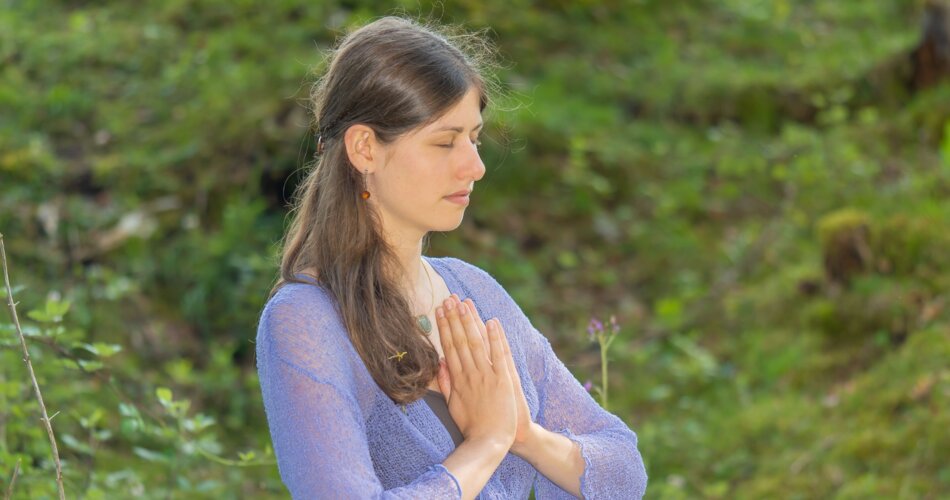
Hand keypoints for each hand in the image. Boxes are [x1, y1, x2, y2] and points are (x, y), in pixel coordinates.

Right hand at [435, 295, 516, 446]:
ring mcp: (486, 376)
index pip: (449, 347)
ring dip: (470, 322)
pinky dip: (495, 338)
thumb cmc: (473, 426)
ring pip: (476, 343)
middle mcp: (470, 374)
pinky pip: (498, 355)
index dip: (444, 327)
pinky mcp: (503, 380)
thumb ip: (447, 383)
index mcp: (458, 379)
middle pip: (460, 341)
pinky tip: (491, 321)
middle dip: (454, 318)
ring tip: (464, 303)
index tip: (439, 310)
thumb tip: (440, 363)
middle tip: (448, 298)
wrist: (490, 443)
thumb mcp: (453, 405)